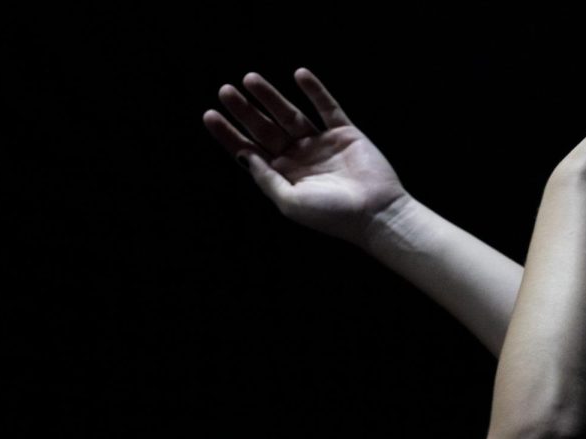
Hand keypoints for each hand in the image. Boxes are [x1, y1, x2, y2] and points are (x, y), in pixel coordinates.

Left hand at [202, 68, 408, 246]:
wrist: (375, 214)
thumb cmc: (332, 216)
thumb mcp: (289, 202)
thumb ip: (265, 178)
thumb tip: (242, 154)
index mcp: (283, 177)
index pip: (249, 150)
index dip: (229, 134)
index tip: (210, 115)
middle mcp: (299, 158)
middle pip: (265, 129)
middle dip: (245, 111)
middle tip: (225, 91)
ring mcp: (321, 144)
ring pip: (290, 114)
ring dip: (271, 97)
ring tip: (250, 79)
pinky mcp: (345, 133)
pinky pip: (327, 107)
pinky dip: (315, 91)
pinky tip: (299, 76)